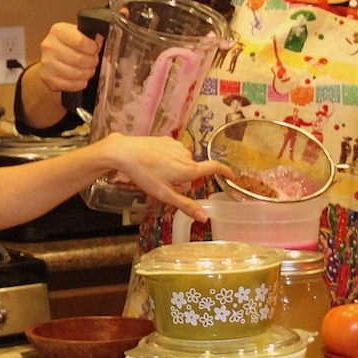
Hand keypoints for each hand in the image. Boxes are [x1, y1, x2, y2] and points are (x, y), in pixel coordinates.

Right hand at [38, 22, 102, 92]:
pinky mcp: (47, 77)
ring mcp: (46, 63)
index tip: (95, 49)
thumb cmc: (68, 44)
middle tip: (94, 61)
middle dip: (91, 62)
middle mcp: (49, 46)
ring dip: (87, 73)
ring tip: (88, 70)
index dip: (92, 48)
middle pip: (78, 59)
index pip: (80, 41)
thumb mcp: (79, 34)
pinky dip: (80, 84)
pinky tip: (82, 79)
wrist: (54, 56)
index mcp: (58, 31)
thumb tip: (99, 40)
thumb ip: (91, 37)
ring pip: (75, 73)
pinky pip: (69, 85)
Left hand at [104, 133, 232, 220]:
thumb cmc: (144, 174)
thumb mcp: (164, 194)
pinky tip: (153, 161)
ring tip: (155, 171)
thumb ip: (185, 205)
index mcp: (188, 169)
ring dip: (174, 169)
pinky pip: (173, 153)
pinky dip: (167, 159)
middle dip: (183, 179)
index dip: (225, 171)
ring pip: (181, 162)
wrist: (125, 152)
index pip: (214, 167)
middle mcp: (186, 155)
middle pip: (192, 171)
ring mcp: (176, 146)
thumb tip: (204, 217)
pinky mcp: (167, 140)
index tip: (232, 175)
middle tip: (164, 183)